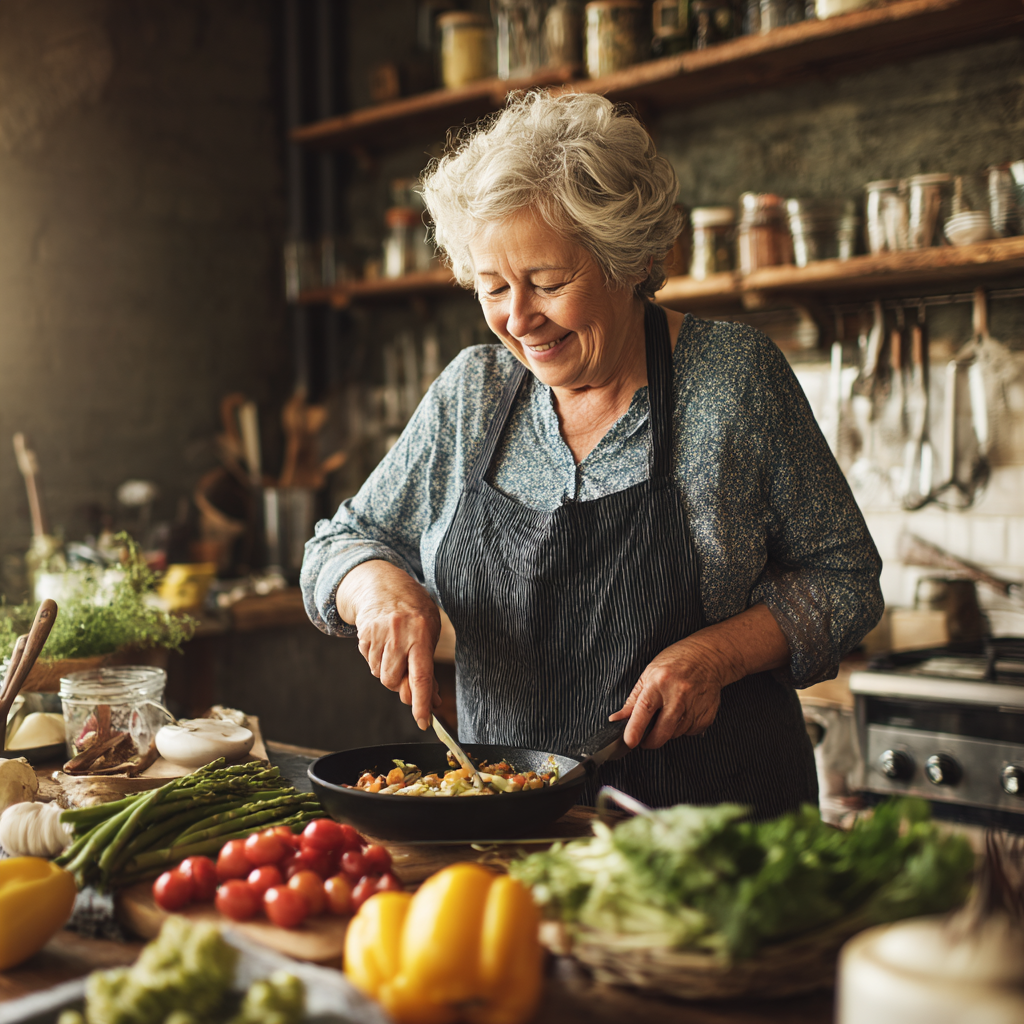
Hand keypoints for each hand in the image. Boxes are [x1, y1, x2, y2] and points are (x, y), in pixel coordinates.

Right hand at [337, 560, 441, 730]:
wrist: (383, 585)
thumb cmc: (414, 611)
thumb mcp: (430, 632)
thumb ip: (428, 665)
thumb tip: (432, 700)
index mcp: (420, 634)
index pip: (421, 676)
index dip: (421, 702)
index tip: (423, 721)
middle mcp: (397, 636)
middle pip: (394, 682)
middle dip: (402, 684)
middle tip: (408, 672)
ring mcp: (377, 637)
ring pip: (380, 676)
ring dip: (389, 673)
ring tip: (397, 652)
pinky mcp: (363, 638)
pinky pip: (370, 664)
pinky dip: (378, 663)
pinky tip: (385, 645)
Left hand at [609, 634, 729, 748]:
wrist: (708, 657)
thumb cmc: (676, 662)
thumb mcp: (649, 674)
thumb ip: (633, 700)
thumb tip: (617, 719)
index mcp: (660, 682)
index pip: (644, 710)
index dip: (635, 728)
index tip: (629, 741)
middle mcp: (678, 695)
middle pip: (662, 731)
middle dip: (650, 741)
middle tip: (644, 738)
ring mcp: (695, 706)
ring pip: (675, 734)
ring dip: (667, 730)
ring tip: (669, 710)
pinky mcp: (706, 716)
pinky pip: (689, 732)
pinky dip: (683, 728)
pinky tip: (684, 711)